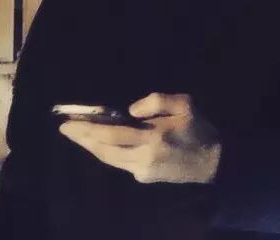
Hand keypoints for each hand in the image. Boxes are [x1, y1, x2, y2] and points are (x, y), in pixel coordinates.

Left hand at [58, 92, 220, 183]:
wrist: (215, 162)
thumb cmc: (200, 128)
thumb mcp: (185, 104)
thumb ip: (156, 101)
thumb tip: (130, 109)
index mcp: (152, 138)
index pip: (111, 134)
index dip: (87, 128)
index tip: (68, 122)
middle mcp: (143, 158)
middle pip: (104, 150)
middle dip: (82, 138)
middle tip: (64, 127)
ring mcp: (143, 171)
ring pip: (108, 159)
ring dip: (91, 146)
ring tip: (77, 134)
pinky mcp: (145, 177)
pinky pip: (119, 163)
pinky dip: (105, 152)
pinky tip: (100, 142)